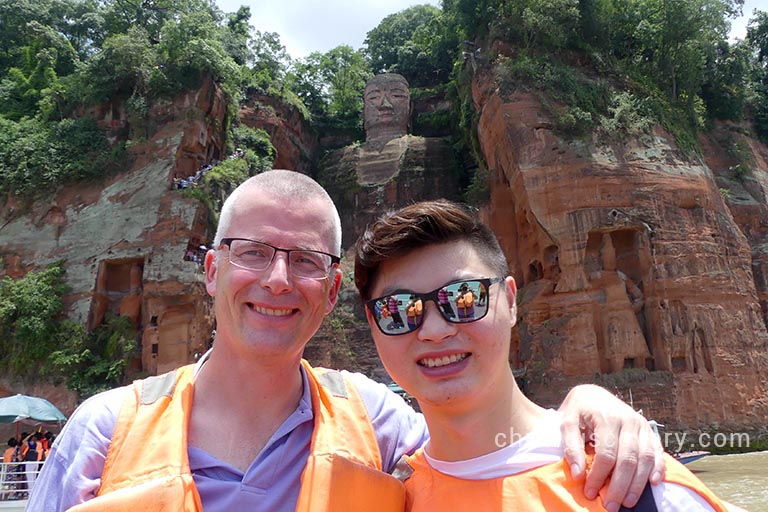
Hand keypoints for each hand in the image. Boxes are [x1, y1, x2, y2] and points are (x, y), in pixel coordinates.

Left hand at [559, 384, 664, 510]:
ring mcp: (641, 425)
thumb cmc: (579, 411)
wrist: (594, 394)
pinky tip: (653, 484)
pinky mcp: (649, 430)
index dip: (598, 476)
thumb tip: (578, 474)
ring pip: (645, 458)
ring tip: (628, 502)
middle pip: (628, 459)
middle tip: (611, 506)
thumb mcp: (567, 423)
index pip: (606, 454)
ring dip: (638, 484)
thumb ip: (570, 447)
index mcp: (606, 418)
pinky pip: (657, 452)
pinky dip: (658, 469)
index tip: (590, 493)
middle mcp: (628, 420)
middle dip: (619, 486)